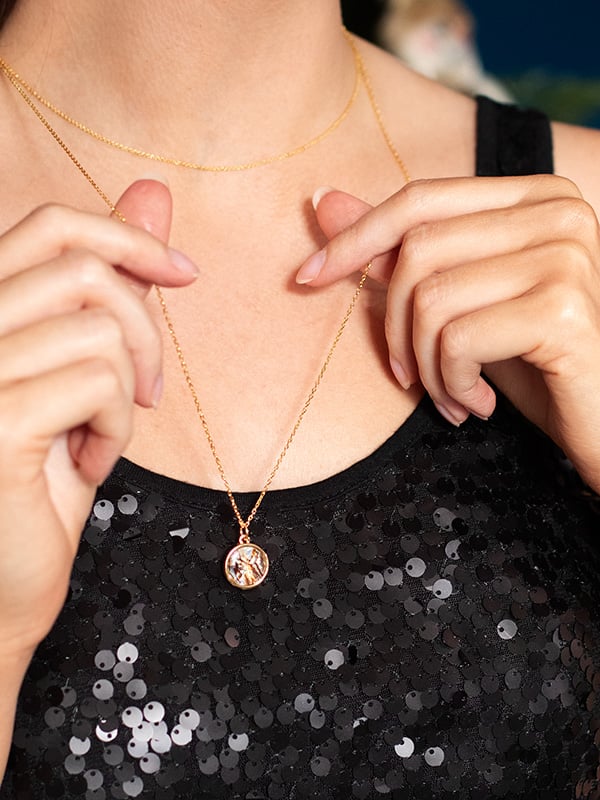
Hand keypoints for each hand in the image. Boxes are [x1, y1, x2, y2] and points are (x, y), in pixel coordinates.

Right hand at [0, 179, 196, 656]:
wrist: (1, 581)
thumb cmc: (41, 478)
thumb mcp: (81, 368)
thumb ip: (108, 284)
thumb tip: (154, 192)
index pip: (51, 225)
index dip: (128, 235)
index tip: (182, 273)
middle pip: (86, 269)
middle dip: (144, 327)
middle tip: (148, 391)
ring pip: (101, 327)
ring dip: (129, 390)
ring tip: (105, 437)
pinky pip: (101, 383)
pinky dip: (120, 428)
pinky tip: (92, 466)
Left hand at [297, 176, 599, 491]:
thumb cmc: (529, 366)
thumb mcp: (458, 306)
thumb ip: (396, 250)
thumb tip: (322, 200)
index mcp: (534, 197)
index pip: (419, 200)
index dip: (354, 240)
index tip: (304, 279)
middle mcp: (558, 211)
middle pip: (417, 249)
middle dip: (393, 326)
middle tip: (407, 375)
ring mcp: (566, 256)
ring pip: (430, 298)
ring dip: (422, 365)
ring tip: (449, 394)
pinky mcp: (564, 309)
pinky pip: (457, 338)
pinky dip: (450, 382)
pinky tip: (477, 404)